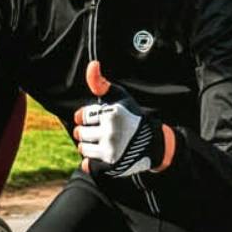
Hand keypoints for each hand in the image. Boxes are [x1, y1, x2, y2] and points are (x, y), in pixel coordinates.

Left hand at [74, 62, 169, 177]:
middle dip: (86, 132)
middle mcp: (111, 133)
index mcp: (111, 115)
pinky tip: (103, 155)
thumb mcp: (119, 97)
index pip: (81, 116)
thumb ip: (101, 84)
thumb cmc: (131, 117)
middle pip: (80, 133)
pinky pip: (87, 165)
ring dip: (89, 146)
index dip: (87, 117)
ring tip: (103, 143)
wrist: (151, 144)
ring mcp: (110, 151)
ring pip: (82, 149)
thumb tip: (92, 64)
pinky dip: (91, 162)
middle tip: (101, 132)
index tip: (98, 119)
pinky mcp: (109, 167)